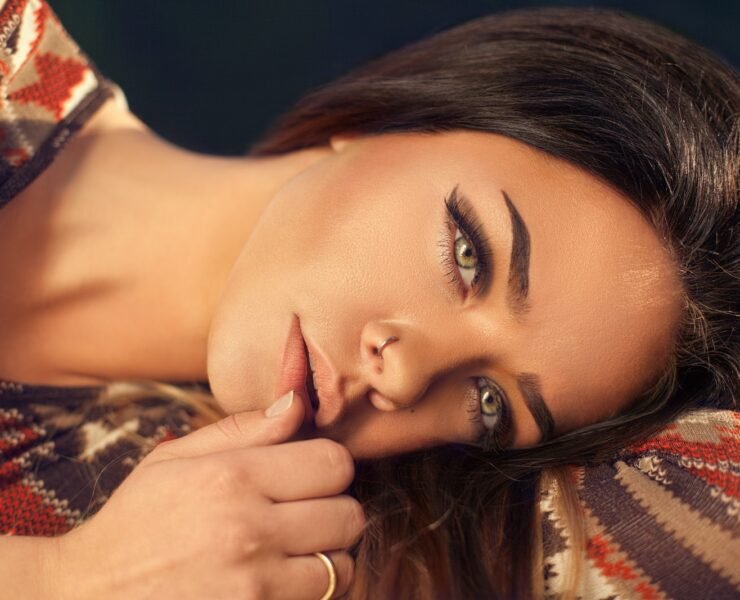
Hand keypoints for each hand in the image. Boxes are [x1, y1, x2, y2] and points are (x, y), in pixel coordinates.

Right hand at [56, 392, 363, 598]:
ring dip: (327, 556)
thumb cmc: (136, 521)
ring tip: (295, 549)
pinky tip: (282, 578)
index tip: (312, 474)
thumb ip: (243, 429)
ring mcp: (255, 585)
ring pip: (342, 566)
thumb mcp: (174, 458)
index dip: (330, 466)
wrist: (90, 595)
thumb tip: (298, 402)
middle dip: (335, 510)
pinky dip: (311, 591)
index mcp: (232, 478)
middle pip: (349, 515)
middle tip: (306, 513)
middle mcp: (250, 530)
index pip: (334, 463)